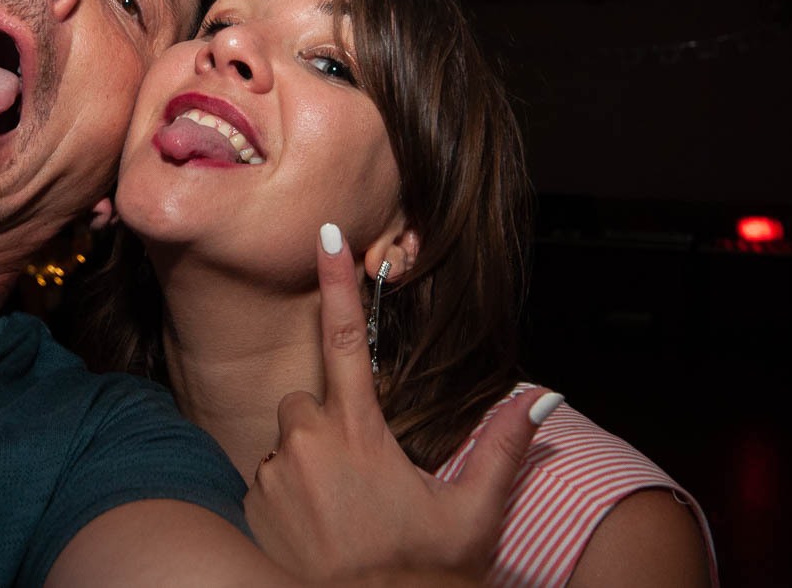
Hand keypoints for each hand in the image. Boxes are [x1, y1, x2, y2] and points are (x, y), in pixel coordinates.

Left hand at [243, 223, 558, 582]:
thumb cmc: (420, 576)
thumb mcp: (472, 515)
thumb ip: (503, 450)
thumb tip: (543, 398)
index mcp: (360, 435)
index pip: (347, 341)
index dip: (338, 284)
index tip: (325, 237)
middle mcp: (306, 445)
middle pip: (307, 401)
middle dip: (328, 423)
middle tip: (361, 476)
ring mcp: (272, 477)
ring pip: (286, 444)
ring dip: (307, 464)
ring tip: (341, 515)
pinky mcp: (249, 505)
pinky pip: (265, 481)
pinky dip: (286, 497)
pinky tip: (315, 532)